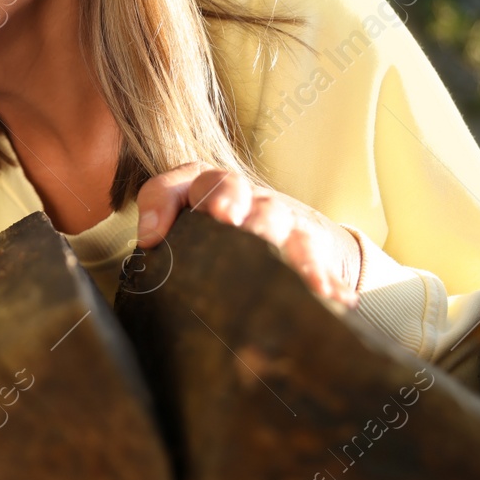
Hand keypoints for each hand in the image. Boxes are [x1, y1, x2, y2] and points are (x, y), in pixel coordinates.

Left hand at [135, 164, 360, 308]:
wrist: (280, 235)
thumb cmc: (218, 243)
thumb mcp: (187, 241)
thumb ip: (165, 247)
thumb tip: (151, 246)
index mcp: (198, 190)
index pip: (172, 185)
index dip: (161, 204)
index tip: (152, 238)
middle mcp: (237, 194)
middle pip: (228, 184)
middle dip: (224, 198)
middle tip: (226, 220)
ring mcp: (274, 213)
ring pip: (273, 212)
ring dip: (272, 234)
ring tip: (275, 260)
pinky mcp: (307, 237)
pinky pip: (314, 251)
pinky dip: (320, 273)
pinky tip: (327, 295)